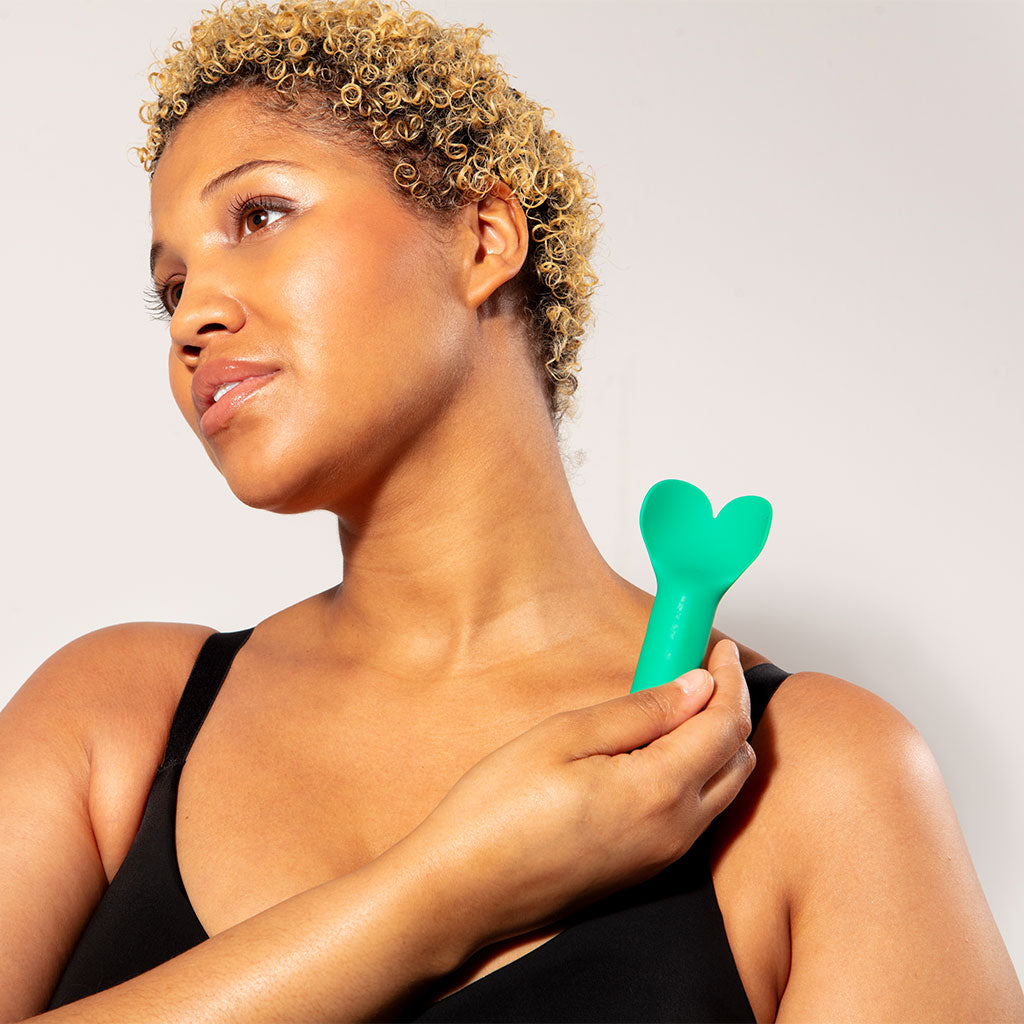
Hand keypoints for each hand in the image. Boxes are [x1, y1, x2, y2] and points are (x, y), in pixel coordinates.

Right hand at [402, 638, 754, 952]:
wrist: (463, 892)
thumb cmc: (497, 812)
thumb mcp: (564, 737)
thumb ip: (639, 711)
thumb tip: (695, 687)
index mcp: (659, 793)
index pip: (726, 726)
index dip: (731, 680)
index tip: (720, 650)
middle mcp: (676, 831)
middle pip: (738, 760)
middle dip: (728, 709)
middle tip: (696, 670)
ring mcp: (664, 856)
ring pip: (722, 789)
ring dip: (715, 742)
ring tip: (672, 703)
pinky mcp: (646, 868)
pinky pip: (696, 812)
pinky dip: (696, 772)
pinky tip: (654, 748)